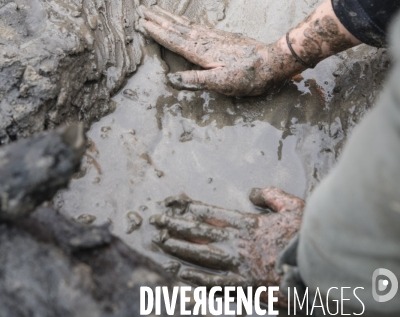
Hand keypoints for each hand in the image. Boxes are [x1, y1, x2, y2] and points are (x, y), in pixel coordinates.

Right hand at [139, 1, 359, 96]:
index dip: (157, 32)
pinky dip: (185, 20)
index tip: (142, 23)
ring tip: (157, 8)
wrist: (273, 62)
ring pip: (186, 24)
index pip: (174, 40)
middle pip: (177, 27)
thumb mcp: (222, 83)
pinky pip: (196, 25)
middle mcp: (205, 40)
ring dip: (170, 16)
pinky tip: (182, 20)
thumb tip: (171, 79)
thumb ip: (196, 79)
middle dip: (159, 18)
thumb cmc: (248, 77)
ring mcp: (214, 36)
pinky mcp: (222, 36)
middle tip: (142, 8)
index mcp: (202, 52)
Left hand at [150, 186, 303, 302]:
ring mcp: (241, 269)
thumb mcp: (293, 206)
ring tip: (161, 244)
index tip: (173, 204)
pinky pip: (215, 287)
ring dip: (180, 251)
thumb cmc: (309, 236)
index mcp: (249, 225)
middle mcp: (240, 245)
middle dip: (176, 227)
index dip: (191, 209)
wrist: (323, 268)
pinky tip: (181, 279)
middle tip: (155, 221)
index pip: (213, 214)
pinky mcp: (246, 290)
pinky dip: (197, 284)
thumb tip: (252, 192)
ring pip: (202, 259)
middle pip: (200, 234)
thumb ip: (271, 195)